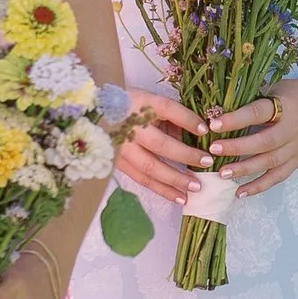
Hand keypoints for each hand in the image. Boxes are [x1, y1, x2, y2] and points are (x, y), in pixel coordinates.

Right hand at [114, 89, 209, 207]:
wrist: (91, 113)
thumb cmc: (129, 105)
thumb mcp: (149, 101)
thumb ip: (172, 116)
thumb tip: (196, 135)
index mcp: (139, 104)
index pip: (167, 109)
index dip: (187, 119)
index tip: (205, 129)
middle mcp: (130, 127)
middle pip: (160, 144)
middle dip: (185, 155)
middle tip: (207, 162)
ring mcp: (121, 148)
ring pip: (150, 168)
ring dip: (175, 179)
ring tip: (197, 187)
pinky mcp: (117, 164)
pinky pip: (142, 179)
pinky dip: (163, 190)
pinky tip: (180, 197)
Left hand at [207, 74, 297, 200]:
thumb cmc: (289, 96)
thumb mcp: (273, 89)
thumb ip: (250, 100)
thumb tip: (215, 111)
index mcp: (285, 106)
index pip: (258, 112)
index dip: (236, 119)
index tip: (214, 124)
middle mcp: (292, 129)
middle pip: (265, 142)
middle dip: (238, 147)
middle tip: (213, 150)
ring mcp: (296, 148)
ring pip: (270, 162)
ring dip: (245, 169)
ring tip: (222, 174)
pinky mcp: (297, 161)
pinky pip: (277, 177)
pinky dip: (259, 186)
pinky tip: (240, 192)